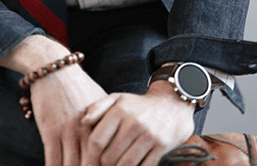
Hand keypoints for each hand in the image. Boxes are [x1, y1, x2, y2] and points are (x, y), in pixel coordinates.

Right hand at [29, 64, 108, 165]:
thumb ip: (107, 124)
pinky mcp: (50, 130)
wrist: (55, 69)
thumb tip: (118, 139)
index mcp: (103, 125)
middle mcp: (87, 131)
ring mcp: (68, 132)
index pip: (108, 158)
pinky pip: (53, 160)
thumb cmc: (78, 86)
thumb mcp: (99, 102)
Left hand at [78, 81, 194, 165]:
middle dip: (104, 165)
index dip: (90, 156)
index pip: (97, 141)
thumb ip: (98, 107)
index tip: (89, 163)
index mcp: (119, 111)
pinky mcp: (163, 146)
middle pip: (110, 157)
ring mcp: (149, 135)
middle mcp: (134, 123)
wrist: (173, 103)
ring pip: (126, 164)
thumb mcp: (118, 98)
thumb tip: (83, 122)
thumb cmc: (140, 105)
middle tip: (104, 165)